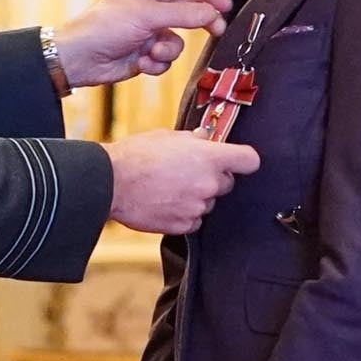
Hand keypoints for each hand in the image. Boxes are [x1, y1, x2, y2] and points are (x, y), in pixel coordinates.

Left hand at [55, 0, 232, 88]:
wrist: (80, 58)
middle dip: (200, 24)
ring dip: (167, 50)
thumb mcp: (148, 15)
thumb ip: (184, 14)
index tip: (225, 7)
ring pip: (178, 41)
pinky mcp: (146, 54)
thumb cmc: (106, 26)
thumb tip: (214, 14)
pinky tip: (140, 62)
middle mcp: (153, 7)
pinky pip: (165, 59)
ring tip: (151, 51)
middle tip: (216, 32)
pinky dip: (156, 63)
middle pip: (190, 12)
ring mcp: (150, 32)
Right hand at [107, 130, 259, 233]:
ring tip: (170, 187)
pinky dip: (184, 214)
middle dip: (213, 178)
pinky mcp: (183, 225)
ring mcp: (197, 207)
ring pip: (208, 202)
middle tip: (189, 172)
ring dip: (196, 197)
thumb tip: (204, 139)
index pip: (250, 160)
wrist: (111, 183)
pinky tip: (166, 202)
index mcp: (210, 157)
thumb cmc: (135, 155)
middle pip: (227, 184)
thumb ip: (192, 139)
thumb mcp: (167, 136)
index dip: (244, 160)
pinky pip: (194, 220)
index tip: (237, 161)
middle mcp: (209, 183)